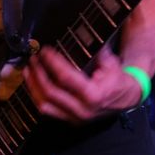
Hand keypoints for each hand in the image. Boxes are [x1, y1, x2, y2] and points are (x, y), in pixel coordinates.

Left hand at [23, 45, 143, 122]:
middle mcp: (82, 110)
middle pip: (51, 92)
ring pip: (45, 104)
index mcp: (93, 95)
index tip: (45, 50)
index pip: (66, 78)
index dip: (53, 63)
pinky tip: (33, 84)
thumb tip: (82, 34)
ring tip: (28, 70)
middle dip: (39, 74)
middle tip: (33, 59)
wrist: (127, 98)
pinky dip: (37, 97)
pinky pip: (48, 111)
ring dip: (33, 87)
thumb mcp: (111, 62)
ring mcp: (75, 118)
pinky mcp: (70, 121)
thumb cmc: (117, 78)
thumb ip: (97, 51)